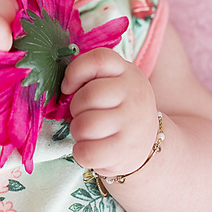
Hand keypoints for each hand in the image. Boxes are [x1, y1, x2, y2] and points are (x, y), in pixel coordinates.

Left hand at [61, 48, 158, 176]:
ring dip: (77, 131)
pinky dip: (80, 152)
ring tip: (87, 133)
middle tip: (82, 115)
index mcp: (128, 72)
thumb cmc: (118, 110)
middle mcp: (134, 94)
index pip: (98, 59)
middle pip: (88, 96)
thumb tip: (64, 91)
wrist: (147, 142)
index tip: (67, 88)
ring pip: (85, 125)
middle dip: (74, 109)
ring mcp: (132, 123)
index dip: (74, 72)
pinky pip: (87, 151)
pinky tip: (90, 148)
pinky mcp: (126, 149)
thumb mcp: (113, 85)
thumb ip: (91, 79)